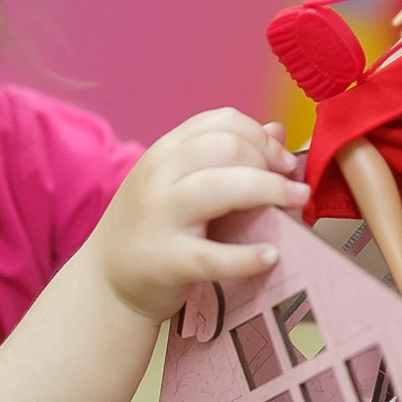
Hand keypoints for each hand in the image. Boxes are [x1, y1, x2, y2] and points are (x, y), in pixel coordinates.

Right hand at [88, 108, 307, 322]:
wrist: (105, 280)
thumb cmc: (151, 228)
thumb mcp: (178, 182)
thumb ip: (223, 155)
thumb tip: (276, 131)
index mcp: (165, 153)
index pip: (220, 121)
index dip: (260, 136)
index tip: (281, 161)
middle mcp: (159, 177)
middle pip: (225, 147)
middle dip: (268, 161)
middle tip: (291, 186)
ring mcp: (160, 217)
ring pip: (221, 188)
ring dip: (269, 191)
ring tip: (296, 203)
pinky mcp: (166, 261)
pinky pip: (212, 256)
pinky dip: (247, 257)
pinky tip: (270, 256)